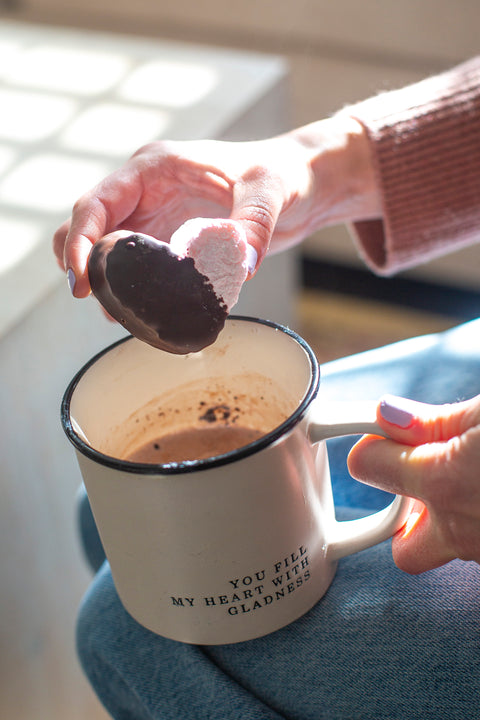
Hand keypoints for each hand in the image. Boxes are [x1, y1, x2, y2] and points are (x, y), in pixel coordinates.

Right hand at [53, 116, 377, 296]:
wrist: (304, 185)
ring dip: (107, 282)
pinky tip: (143, 313)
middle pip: (91, 228)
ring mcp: (158, 217)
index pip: (96, 203)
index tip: (80, 279)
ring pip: (111, 252)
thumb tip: (244, 263)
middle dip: (83, 264)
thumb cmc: (286, 173)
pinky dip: (134, 289)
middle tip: (93, 302)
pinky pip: (140, 268)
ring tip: (120, 317)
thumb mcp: (270, 190)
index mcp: (154, 168)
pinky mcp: (173, 241)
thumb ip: (254, 221)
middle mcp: (147, 192)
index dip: (79, 240)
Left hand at [348, 394, 479, 572]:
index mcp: (443, 482)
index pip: (366, 465)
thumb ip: (435, 421)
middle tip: (432, 482)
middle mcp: (461, 531)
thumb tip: (386, 415)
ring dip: (454, 522)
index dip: (374, 446)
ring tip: (474, 480)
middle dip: (407, 523)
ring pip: (453, 551)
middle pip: (406, 551)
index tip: (388, 434)